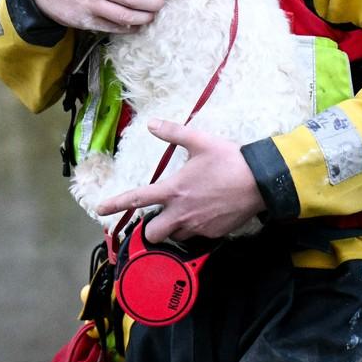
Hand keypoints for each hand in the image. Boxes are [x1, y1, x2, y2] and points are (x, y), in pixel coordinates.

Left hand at [97, 120, 266, 241]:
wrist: (261, 181)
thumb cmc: (230, 160)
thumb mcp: (200, 141)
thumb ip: (173, 133)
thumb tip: (151, 124)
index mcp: (174, 189)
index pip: (137, 199)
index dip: (115, 204)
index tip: (100, 210)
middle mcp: (182, 213)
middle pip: (153, 233)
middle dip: (151, 229)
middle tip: (159, 217)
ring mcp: (198, 226)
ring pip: (176, 236)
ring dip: (175, 228)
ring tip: (186, 212)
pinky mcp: (214, 234)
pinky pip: (197, 237)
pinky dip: (196, 228)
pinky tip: (205, 214)